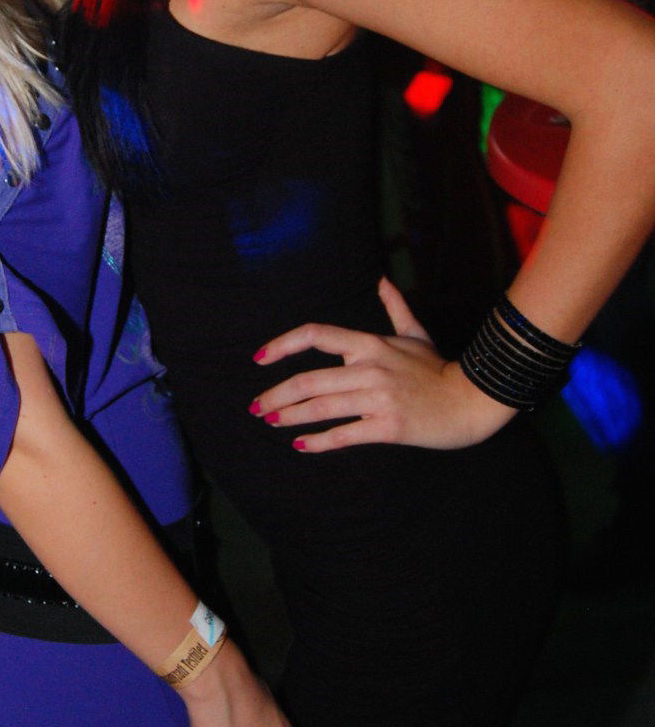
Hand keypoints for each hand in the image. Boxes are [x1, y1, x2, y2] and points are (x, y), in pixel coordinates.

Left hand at [251, 277, 514, 452]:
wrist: (470, 402)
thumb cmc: (438, 369)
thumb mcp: (415, 334)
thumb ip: (394, 308)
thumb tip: (381, 281)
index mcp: (370, 344)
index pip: (316, 335)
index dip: (282, 345)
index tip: (259, 358)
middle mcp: (369, 368)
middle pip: (309, 380)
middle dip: (277, 395)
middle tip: (256, 406)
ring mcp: (378, 398)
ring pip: (322, 407)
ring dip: (291, 417)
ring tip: (272, 422)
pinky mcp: (388, 426)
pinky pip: (345, 434)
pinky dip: (319, 442)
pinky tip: (301, 445)